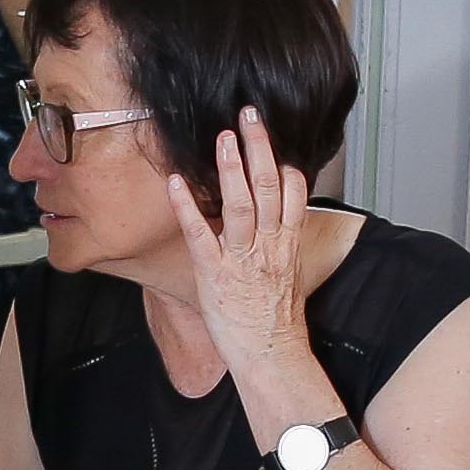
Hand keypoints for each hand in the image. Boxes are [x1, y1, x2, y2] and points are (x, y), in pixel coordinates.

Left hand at [162, 107, 321, 382]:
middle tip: (248, 114)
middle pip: (269, 186)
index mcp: (286, 244)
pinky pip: (200, 234)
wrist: (270, 355)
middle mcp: (267, 245)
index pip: (294, 193)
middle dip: (259, 147)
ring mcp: (241, 258)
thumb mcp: (287, 273)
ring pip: (241, 204)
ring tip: (224, 137)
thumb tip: (275, 221)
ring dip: (231, 168)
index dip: (284, 163)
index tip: (273, 140)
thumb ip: (280, 242)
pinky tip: (176, 182)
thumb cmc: (275, 319)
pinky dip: (187, 206)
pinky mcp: (214, 273)